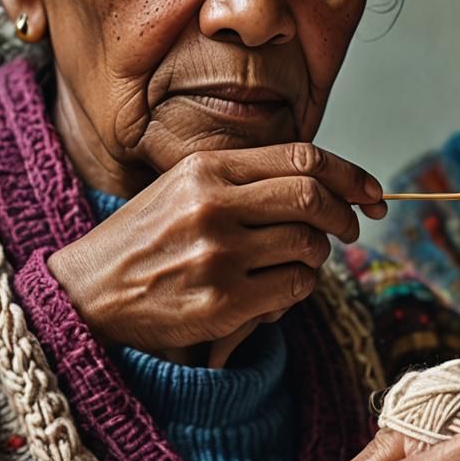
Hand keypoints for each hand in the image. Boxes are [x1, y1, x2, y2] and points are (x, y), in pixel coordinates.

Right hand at [48, 144, 385, 354]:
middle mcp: (213, 204)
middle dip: (345, 215)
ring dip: (319, 256)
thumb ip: (246, 180)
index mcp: (207, 167)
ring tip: (299, 261)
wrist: (87, 294)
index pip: (303, 159)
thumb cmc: (145, 240)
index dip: (351, 175)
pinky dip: (299, 287)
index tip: (372, 192)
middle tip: (351, 228)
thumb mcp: (185, 188)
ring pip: (309, 246)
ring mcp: (218, 254)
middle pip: (314, 197)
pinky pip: (293, 288)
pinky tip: (278, 290)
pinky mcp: (222, 301)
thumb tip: (325, 184)